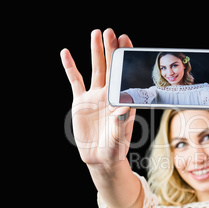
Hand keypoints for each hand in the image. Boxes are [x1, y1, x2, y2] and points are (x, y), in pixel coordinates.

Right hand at [61, 29, 135, 165]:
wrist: (101, 157)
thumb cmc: (116, 148)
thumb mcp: (120, 137)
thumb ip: (122, 123)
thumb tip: (126, 108)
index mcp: (123, 100)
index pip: (125, 74)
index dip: (125, 58)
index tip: (126, 40)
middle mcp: (110, 94)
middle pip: (111, 67)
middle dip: (111, 49)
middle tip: (110, 31)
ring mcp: (95, 96)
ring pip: (95, 69)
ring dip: (95, 52)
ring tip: (95, 33)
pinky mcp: (81, 101)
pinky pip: (75, 81)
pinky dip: (70, 67)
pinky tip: (66, 53)